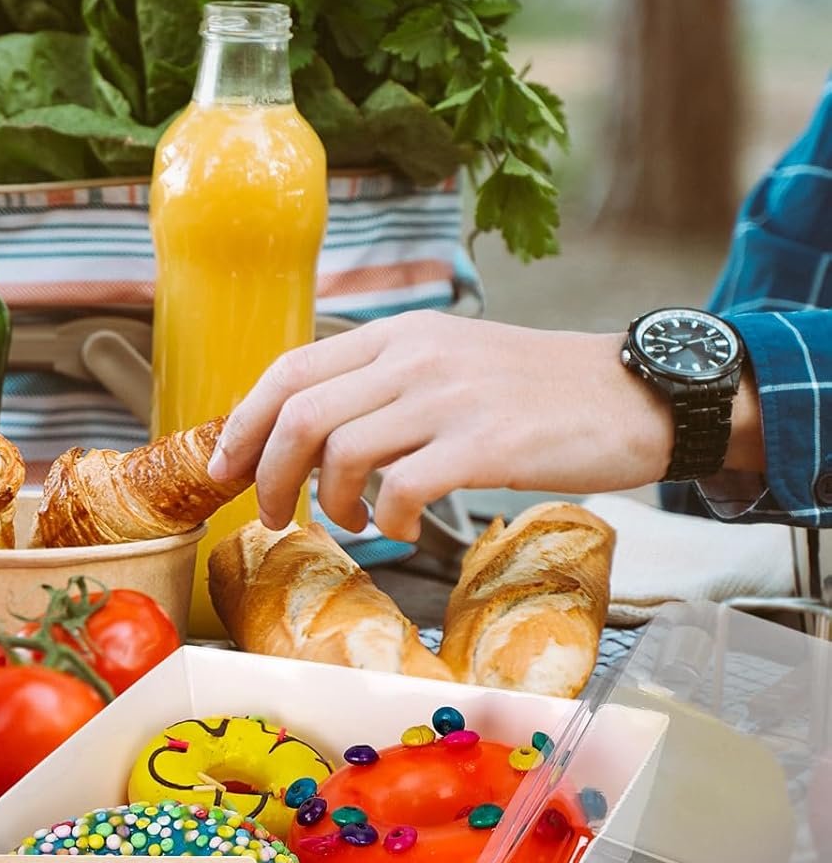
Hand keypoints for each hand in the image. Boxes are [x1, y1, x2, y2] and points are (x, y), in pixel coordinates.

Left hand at [208, 314, 675, 542]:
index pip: (290, 370)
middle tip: (276, 516)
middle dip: (270, 475)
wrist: (636, 393)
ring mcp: (451, 397)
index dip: (245, 423)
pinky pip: (403, 487)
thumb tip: (306, 429)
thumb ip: (382, 382)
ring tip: (353, 523)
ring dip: (328, 503)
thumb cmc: (535, 391)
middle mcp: (415, 356)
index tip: (227, 468)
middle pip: (300, 414)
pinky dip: (388, 519)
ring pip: (341, 451)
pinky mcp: (488, 443)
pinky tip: (402, 528)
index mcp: (398, 334)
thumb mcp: (448, 360)